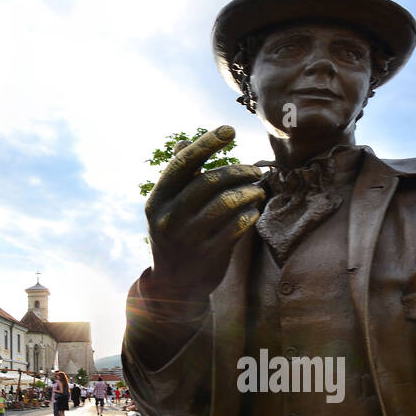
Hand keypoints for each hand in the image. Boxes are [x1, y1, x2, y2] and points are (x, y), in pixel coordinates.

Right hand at [143, 125, 266, 297]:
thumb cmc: (175, 236)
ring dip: (249, 192)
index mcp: (157, 201)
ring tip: (258, 191)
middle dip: (238, 171)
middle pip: (209, 182)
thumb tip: (184, 143)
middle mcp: (168, 218)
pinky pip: (238, 226)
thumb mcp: (167, 208)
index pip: (183, 164)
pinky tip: (253, 212)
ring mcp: (188, 238)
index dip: (207, 143)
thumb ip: (179, 177)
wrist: (173, 286)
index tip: (229, 129)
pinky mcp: (209, 255)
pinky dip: (250, 214)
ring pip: (227, 203)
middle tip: (256, 170)